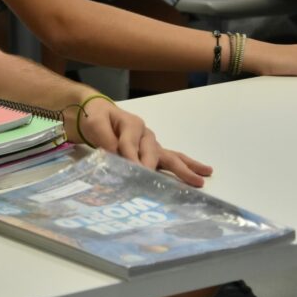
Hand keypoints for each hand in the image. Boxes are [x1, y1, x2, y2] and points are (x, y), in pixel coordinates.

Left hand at [67, 98, 213, 186]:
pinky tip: (200, 176)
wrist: (97, 113)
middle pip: (153, 152)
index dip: (129, 159)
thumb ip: (105, 139)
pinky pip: (170, 160)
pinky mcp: (152, 153)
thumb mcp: (95, 123)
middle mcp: (145, 134)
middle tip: (159, 184)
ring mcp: (150, 144)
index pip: (129, 144)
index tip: (132, 172)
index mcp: (131, 124)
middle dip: (156, 167)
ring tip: (200, 180)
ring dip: (185, 169)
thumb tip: (116, 157)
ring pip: (170, 157)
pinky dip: (184, 168)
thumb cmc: (96, 117)